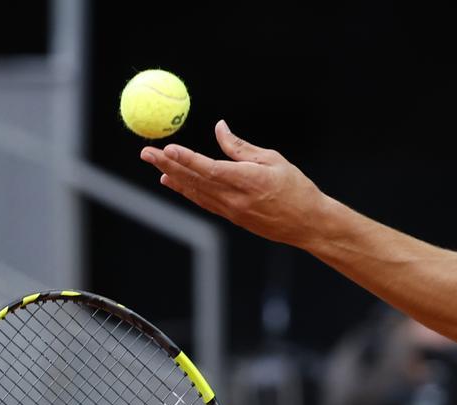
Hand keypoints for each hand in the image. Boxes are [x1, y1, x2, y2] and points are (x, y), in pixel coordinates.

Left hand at [140, 120, 329, 247]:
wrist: (310, 224)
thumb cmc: (297, 189)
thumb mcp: (273, 160)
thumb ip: (241, 147)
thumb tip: (219, 127)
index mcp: (248, 181)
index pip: (209, 168)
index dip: (185, 158)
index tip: (166, 147)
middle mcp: (236, 198)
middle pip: (195, 180)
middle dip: (168, 164)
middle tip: (146, 152)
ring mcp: (233, 211)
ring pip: (196, 192)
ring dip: (173, 177)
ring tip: (155, 164)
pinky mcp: (234, 218)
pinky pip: (205, 202)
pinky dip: (187, 191)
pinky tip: (174, 182)